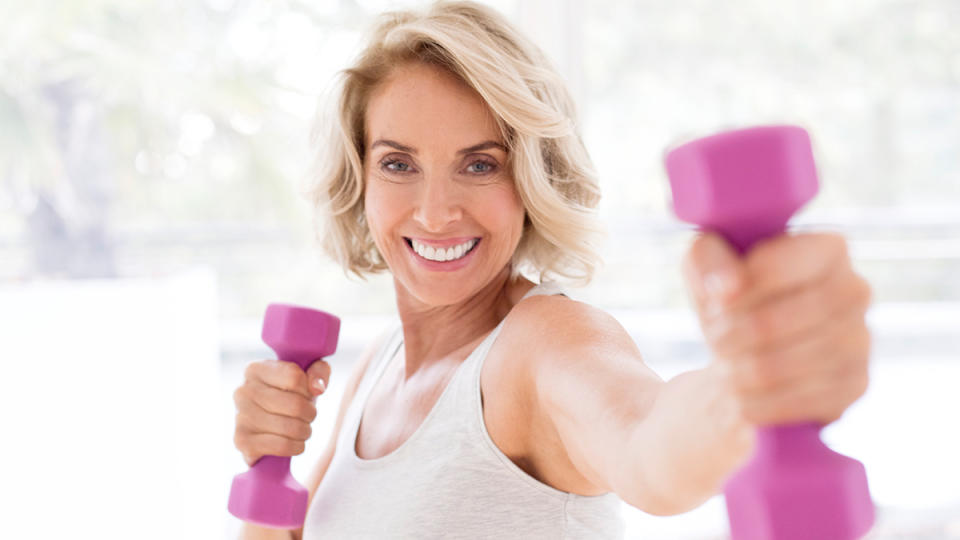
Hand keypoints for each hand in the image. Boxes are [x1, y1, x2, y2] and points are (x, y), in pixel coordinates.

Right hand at [232, 358, 330, 465]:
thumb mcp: (308, 376)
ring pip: (291, 428)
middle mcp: (242, 391)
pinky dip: (296, 446)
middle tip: (308, 416)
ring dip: (305, 431)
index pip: (294, 377)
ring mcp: (240, 417)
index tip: (306, 394)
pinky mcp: (242, 441)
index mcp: (255, 370)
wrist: (269, 427)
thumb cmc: (291, 395)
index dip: (308, 389)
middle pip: (295, 405)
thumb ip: (319, 370)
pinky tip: (295, 443)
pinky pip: (282, 446)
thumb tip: (317, 388)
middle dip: (310, 414)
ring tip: (302, 429)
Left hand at [683, 232, 871, 425]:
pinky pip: (800, 401)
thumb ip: (707, 259)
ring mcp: (860, 339)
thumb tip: (727, 287)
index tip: (717, 301)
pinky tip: (742, 396)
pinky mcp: (856, 384)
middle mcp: (855, 289)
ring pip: (785, 365)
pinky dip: (758, 402)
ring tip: (724, 366)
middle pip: (778, 321)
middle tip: (715, 338)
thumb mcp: (705, 266)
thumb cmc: (729, 300)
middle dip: (732, 335)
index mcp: (826, 248)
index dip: (739, 290)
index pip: (777, 267)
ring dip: (739, 371)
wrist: (746, 354)